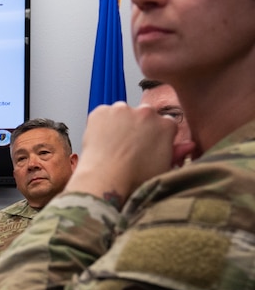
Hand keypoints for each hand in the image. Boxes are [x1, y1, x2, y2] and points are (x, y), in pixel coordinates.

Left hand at [64, 102, 179, 206]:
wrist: (106, 180)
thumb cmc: (135, 180)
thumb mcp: (163, 168)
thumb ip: (177, 153)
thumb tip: (189, 145)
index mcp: (166, 125)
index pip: (164, 123)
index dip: (154, 136)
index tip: (146, 146)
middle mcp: (147, 112)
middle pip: (143, 115)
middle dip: (137, 127)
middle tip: (127, 147)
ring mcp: (122, 109)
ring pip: (121, 113)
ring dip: (119, 124)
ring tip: (113, 146)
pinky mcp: (101, 111)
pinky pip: (101, 114)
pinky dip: (100, 124)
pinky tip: (101, 141)